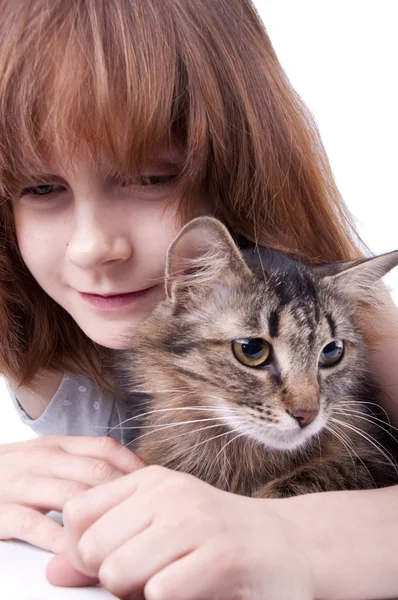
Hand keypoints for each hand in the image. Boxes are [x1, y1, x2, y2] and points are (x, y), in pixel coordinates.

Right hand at [0, 435, 143, 553]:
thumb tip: (129, 475)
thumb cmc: (13, 471)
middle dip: (128, 496)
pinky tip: (80, 553)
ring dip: (103, 520)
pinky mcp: (2, 511)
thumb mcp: (47, 456)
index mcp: (58, 445)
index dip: (135, 467)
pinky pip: (37, 526)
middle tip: (151, 517)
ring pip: (73, 497)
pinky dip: (62, 541)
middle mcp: (44, 459)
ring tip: (126, 539)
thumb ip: (81, 461)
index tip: (158, 486)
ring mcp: (23, 483)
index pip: (106, 448)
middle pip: (97, 473)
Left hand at [48, 465, 314, 598]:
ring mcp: (195, 521)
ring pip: (120, 572)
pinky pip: (160, 592)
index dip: (81, 550)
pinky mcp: (220, 555)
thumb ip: (106, 547)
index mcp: (151, 480)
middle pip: (94, 549)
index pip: (78, 513)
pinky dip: (169, 599)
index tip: (108, 562)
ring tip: (168, 582)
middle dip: (110, 577)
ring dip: (138, 593)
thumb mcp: (157, 529)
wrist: (287, 545)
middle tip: (145, 577)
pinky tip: (192, 587)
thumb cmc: (217, 537)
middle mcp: (169, 493)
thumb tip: (54, 571)